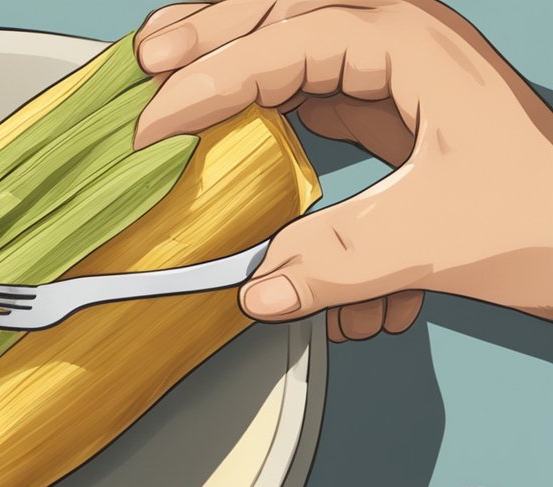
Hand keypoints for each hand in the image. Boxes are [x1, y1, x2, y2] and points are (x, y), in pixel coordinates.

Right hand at [134, 0, 552, 339]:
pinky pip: (306, 87)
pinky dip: (260, 102)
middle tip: (144, 63)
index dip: (211, 81)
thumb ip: (336, 264)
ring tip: (166, 75)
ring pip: (289, 38)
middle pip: (281, 9)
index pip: (286, 42)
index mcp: (413, 44)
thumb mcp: (436, 242)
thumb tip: (258, 288)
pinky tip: (228, 127)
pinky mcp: (388, 106)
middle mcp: (400, 40)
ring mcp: (394, 69)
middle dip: (207, 32)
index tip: (155, 124)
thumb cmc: (547, 219)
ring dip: (228, 57)